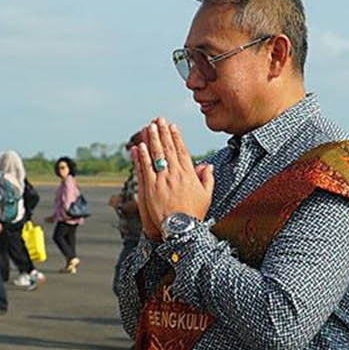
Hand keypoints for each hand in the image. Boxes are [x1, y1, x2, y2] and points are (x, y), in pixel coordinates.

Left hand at [135, 117, 213, 240]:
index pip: (182, 151)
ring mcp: (163, 180)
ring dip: (153, 139)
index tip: (173, 126)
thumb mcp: (206, 196)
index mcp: (189, 175)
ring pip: (157, 155)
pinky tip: (140, 146)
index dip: (177, 138)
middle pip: (168, 149)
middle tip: (159, 119)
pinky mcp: (152, 188)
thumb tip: (208, 166)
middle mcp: (176, 175)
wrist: (182, 229)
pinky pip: (147, 168)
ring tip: (149, 127)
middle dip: (163, 133)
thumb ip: (207, 179)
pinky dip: (143, 156)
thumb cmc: (195, 214)